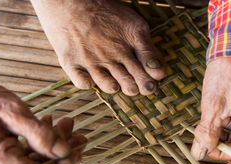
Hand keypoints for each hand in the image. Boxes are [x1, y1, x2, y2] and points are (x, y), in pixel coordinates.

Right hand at [0, 83, 86, 163]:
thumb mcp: (11, 110)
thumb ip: (40, 133)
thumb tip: (65, 152)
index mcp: (3, 162)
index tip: (76, 148)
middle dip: (65, 152)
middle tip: (80, 135)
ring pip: (37, 163)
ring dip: (55, 145)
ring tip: (67, 124)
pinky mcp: (0, 159)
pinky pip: (25, 156)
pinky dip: (40, 143)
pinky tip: (49, 125)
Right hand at [31, 0, 165, 94]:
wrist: (70, 2)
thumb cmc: (106, 14)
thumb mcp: (134, 26)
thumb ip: (148, 50)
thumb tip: (159, 74)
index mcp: (129, 46)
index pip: (146, 73)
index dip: (149, 82)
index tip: (150, 84)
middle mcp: (111, 55)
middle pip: (129, 84)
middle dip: (136, 88)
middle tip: (134, 86)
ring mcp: (91, 60)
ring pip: (109, 87)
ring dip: (115, 87)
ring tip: (115, 82)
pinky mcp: (71, 62)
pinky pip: (83, 84)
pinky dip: (89, 84)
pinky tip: (91, 78)